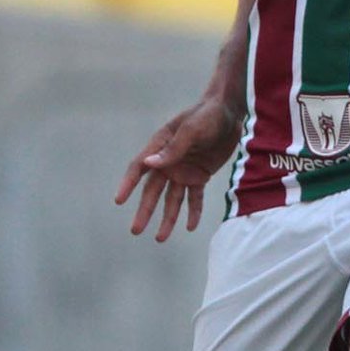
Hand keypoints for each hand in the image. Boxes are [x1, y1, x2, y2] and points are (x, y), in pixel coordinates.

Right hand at [114, 97, 243, 242]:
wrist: (231, 112)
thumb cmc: (207, 115)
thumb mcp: (192, 130)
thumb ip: (173, 148)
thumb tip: (149, 163)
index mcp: (160, 147)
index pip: (139, 168)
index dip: (128, 184)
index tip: (119, 200)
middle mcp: (168, 162)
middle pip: (153, 190)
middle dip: (145, 210)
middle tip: (136, 229)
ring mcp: (184, 170)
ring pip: (172, 199)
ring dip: (168, 217)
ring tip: (160, 238)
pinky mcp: (200, 175)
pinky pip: (194, 197)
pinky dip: (193, 211)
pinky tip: (190, 226)